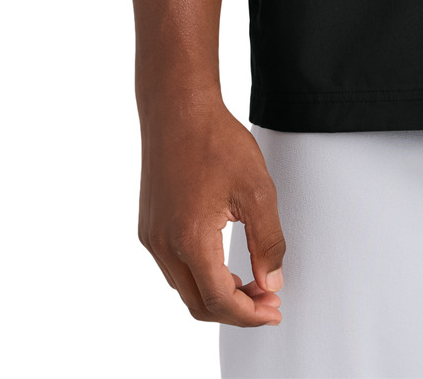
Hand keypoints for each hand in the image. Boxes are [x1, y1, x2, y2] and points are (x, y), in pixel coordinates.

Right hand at [138, 94, 285, 326]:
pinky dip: (199, 276)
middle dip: (235, 311)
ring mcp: (152, 236)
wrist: (178, 108)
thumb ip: (268, 242)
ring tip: (250, 283)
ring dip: (216, 294)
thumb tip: (272, 282)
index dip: (250, 314)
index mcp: (190, 239)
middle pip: (198, 304)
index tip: (273, 310)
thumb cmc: (215, 140)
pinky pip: (173, 268)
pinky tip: (222, 263)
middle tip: (266, 301)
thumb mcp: (257, 190)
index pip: (219, 301)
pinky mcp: (149, 226)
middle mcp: (164, 245)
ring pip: (184, 288)